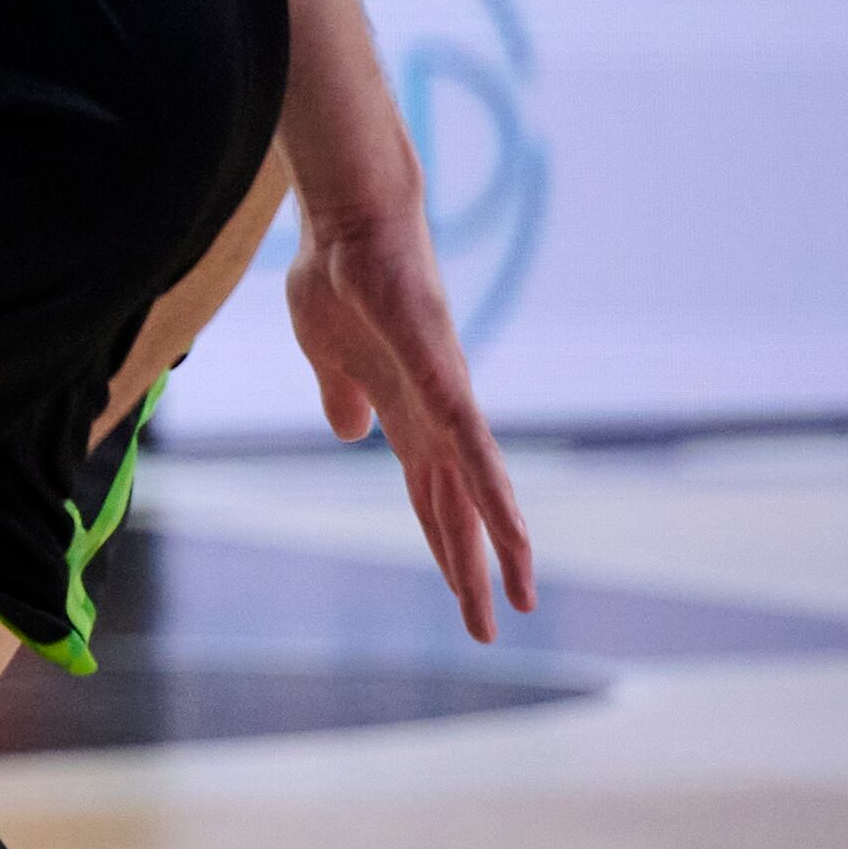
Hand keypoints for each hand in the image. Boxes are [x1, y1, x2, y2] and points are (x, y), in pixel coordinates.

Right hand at [282, 197, 535, 641]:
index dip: (445, 546)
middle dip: (473, 570)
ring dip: (499, 546)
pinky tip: (510, 528)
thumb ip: (340, 395)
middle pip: (457, 508)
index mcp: (403, 416)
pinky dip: (492, 489)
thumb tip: (348, 432)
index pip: (430, 497)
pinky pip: (472, 443)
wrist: (351, 220)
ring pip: (478, 488)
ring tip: (522, 597)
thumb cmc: (337, 275)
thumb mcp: (325, 355)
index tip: (461, 595)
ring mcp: (445, 397)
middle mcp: (435, 415)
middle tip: (491, 627)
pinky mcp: (442, 375)